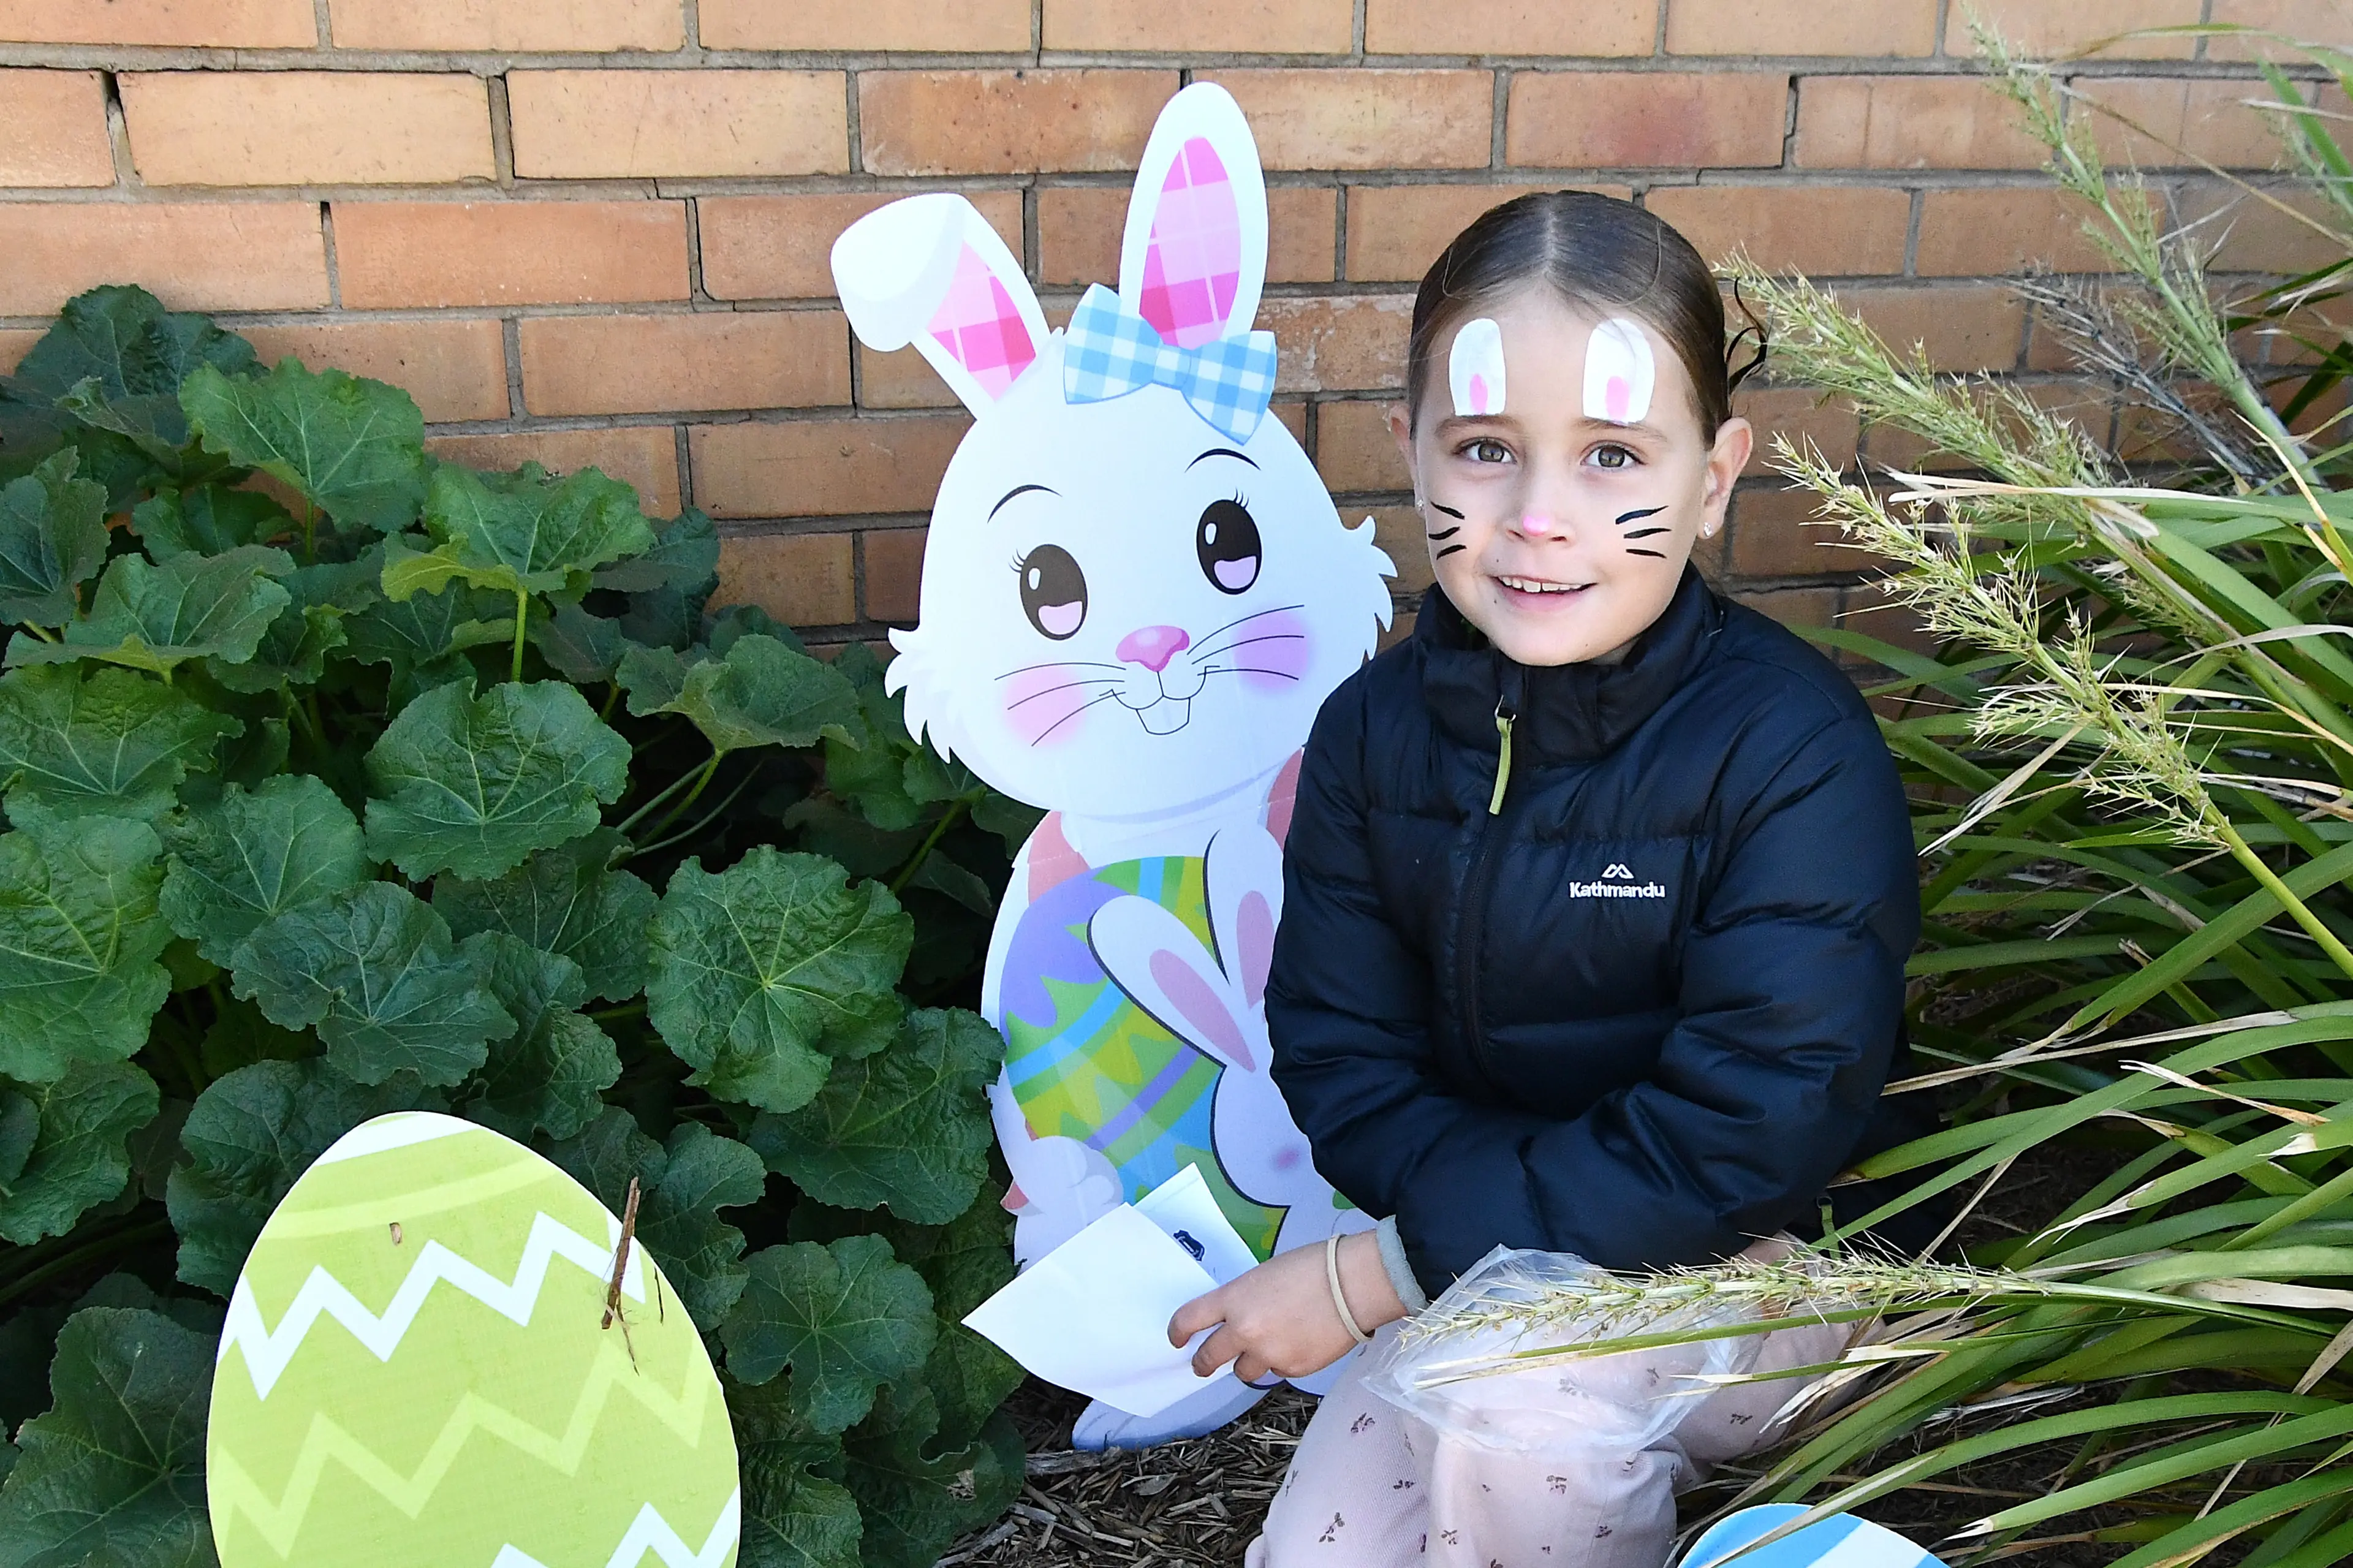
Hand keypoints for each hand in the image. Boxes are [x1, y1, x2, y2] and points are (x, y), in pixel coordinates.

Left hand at [1168, 1231, 1407, 1383]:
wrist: (1353, 1285)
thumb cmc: (1312, 1268)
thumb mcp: (1264, 1275)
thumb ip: (1244, 1300)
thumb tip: (1236, 1319)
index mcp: (1234, 1299)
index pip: (1189, 1320)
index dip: (1177, 1332)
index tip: (1177, 1339)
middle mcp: (1245, 1331)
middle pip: (1209, 1357)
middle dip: (1203, 1362)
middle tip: (1204, 1364)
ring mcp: (1269, 1354)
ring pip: (1244, 1371)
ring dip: (1249, 1361)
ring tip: (1267, 1346)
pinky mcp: (1293, 1369)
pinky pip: (1277, 1371)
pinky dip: (1282, 1361)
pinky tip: (1299, 1342)